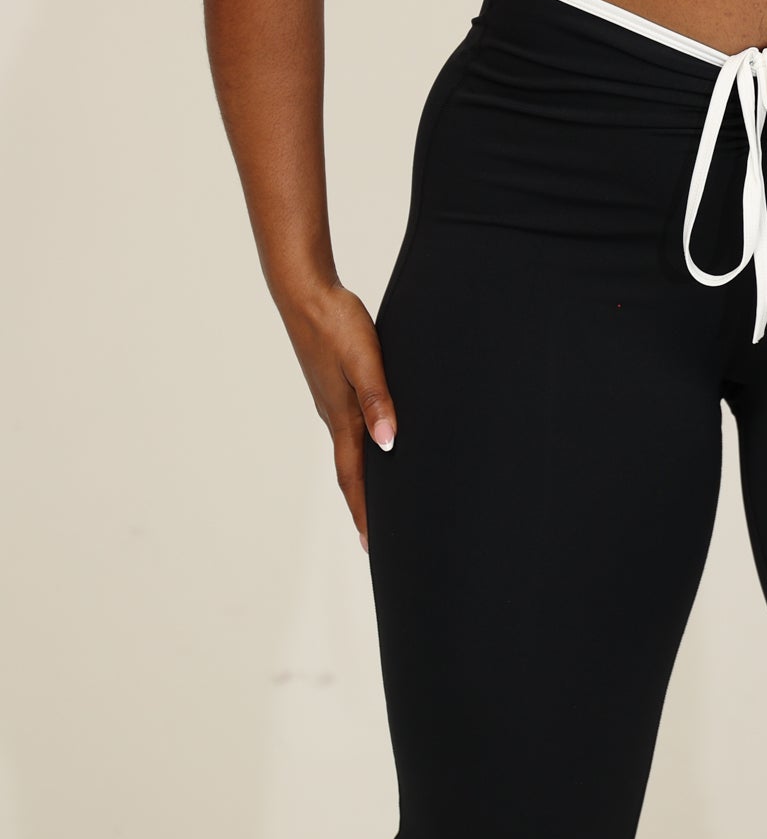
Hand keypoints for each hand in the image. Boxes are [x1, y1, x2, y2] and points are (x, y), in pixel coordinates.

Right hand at [278, 279, 396, 550]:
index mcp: (342, 416)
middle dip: (362, 508)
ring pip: (348, 452)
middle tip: (373, 540)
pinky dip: (359, 451)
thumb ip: (378, 401)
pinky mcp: (332, 386)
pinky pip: (348, 430)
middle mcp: (334, 416)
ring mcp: (331, 402)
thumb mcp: (366, 361)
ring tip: (374, 503)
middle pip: (349, 473)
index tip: (372, 546)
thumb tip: (388, 444)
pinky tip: (371, 445)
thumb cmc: (337, 323)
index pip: (354, 477)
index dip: (364, 513)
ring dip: (360, 481)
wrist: (305, 292)